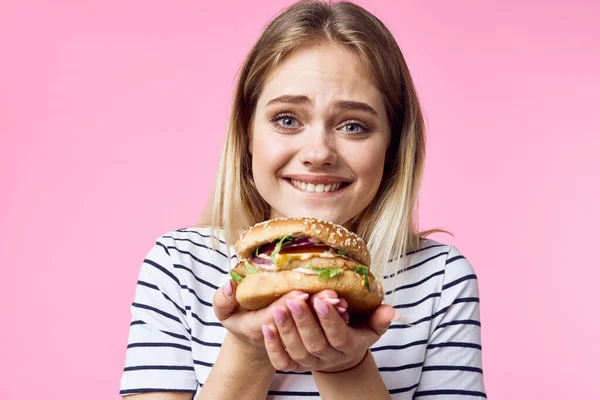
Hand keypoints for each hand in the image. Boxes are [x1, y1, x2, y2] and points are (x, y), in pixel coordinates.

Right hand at [212, 281, 347, 362]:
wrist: (255, 339)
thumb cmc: (240, 319)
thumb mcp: (225, 311)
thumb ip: (223, 299)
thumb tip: (230, 282)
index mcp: (256, 328)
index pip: (272, 318)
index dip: (286, 304)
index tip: (301, 291)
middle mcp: (281, 340)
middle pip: (297, 328)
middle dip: (312, 309)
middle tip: (329, 294)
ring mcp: (294, 347)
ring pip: (313, 336)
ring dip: (327, 318)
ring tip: (339, 300)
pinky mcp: (308, 345)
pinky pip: (324, 340)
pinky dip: (334, 325)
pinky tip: (345, 310)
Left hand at [261, 290, 396, 371]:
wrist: (339, 353)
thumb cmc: (353, 330)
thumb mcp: (369, 325)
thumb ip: (379, 318)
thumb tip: (390, 311)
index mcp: (349, 346)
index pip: (339, 336)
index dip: (330, 320)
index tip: (322, 298)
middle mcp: (329, 357)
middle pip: (315, 344)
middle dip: (304, 322)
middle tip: (295, 300)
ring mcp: (310, 363)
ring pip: (297, 352)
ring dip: (286, 331)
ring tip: (278, 308)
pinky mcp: (293, 366)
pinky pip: (281, 362)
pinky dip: (273, 346)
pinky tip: (267, 327)